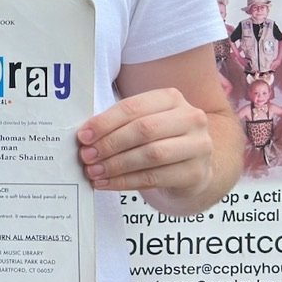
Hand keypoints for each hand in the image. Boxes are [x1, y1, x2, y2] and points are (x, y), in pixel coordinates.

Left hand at [77, 88, 213, 202]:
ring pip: (151, 154)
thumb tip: (85, 136)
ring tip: (94, 171)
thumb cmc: (160, 140)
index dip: (105, 122)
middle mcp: (190, 118)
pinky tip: (107, 183)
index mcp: (171, 98)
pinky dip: (126, 181)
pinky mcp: (196, 173)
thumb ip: (119, 124)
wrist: (193, 166)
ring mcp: (198, 146)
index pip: (133, 107)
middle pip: (144, 129)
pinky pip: (155, 177)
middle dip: (110, 144)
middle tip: (87, 156)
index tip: (83, 136)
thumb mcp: (144, 122)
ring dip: (116, 165)